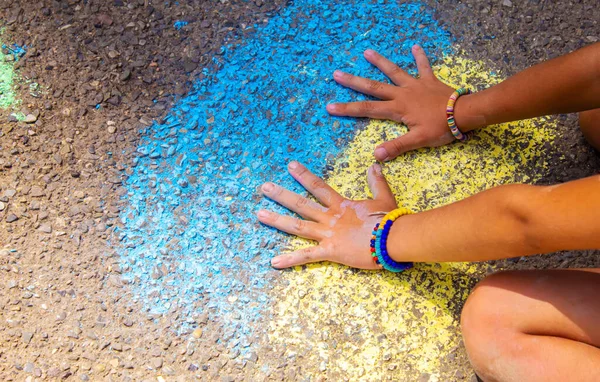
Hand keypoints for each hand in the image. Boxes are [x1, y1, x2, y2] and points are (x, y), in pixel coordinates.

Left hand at [257, 161, 397, 268]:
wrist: (394, 239)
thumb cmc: (390, 220)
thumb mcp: (384, 198)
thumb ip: (376, 182)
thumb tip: (374, 165)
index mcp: (341, 205)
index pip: (318, 186)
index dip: (304, 175)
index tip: (290, 165)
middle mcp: (329, 218)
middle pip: (301, 204)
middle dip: (281, 195)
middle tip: (264, 187)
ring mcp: (327, 234)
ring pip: (297, 226)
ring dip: (277, 220)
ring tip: (259, 214)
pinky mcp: (330, 251)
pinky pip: (307, 256)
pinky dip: (290, 260)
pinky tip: (274, 262)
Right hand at [327, 45, 455, 161]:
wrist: (464, 112)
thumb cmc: (441, 128)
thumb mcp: (418, 140)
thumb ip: (396, 147)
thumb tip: (376, 155)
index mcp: (397, 109)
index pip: (367, 110)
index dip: (347, 109)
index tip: (330, 107)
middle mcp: (402, 94)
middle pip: (373, 87)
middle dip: (354, 82)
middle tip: (337, 74)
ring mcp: (415, 85)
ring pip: (394, 72)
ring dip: (380, 62)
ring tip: (366, 52)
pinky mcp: (429, 81)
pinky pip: (424, 66)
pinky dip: (419, 56)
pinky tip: (415, 46)